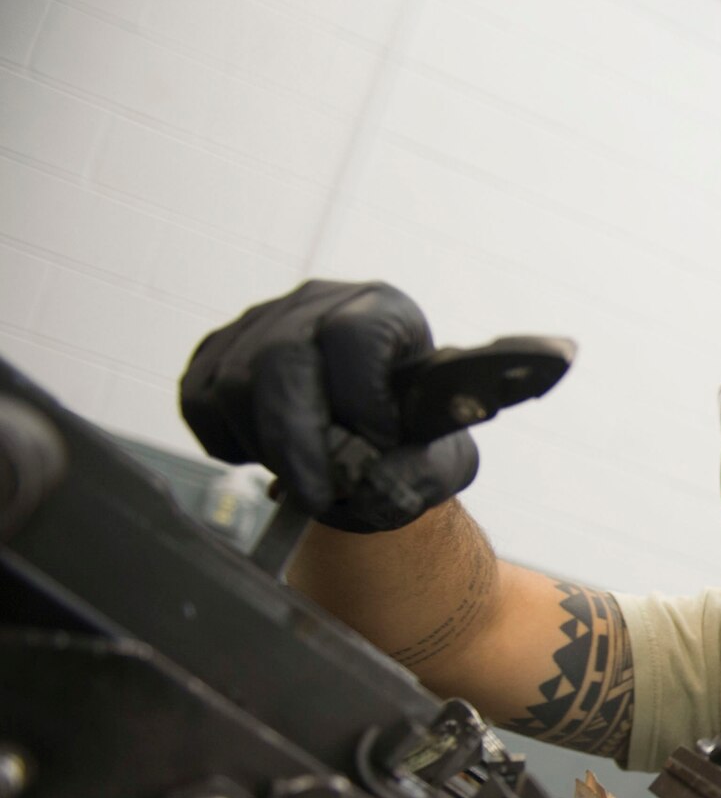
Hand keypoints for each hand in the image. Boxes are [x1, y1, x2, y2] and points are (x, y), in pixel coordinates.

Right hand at [180, 280, 476, 532]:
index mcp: (383, 311)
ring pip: (233, 384)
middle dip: (295, 437)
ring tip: (304, 473)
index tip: (377, 445)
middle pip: (280, 357)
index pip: (355, 335)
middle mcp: (316, 304)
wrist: (372, 439)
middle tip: (316, 494)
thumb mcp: (444, 461)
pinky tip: (269, 453)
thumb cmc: (411, 441)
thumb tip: (372, 484)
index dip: (361, 396)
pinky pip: (199, 401)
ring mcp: (259, 322)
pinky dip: (228, 442)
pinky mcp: (217, 352)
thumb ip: (423, 473)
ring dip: (265, 446)